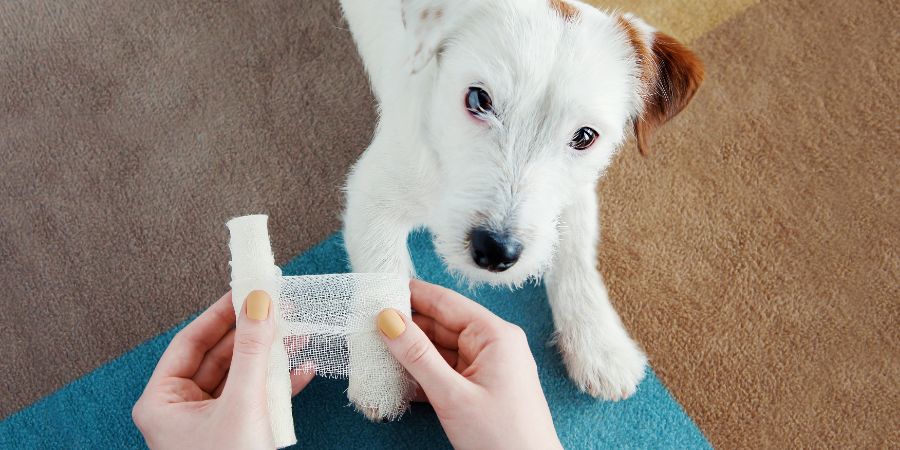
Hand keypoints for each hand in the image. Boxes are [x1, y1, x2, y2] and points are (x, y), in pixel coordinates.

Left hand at [132, 291, 313, 449]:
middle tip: (276, 305)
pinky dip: (278, 383)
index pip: (191, 341)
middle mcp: (181, 409)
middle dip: (252, 333)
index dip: (221, 313)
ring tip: (295, 332)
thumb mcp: (242, 404)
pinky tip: (301, 370)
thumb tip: (258, 303)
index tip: (246, 289)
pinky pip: (254, 397)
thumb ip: (252, 351)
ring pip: (240, 375)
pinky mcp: (235, 432)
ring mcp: (209, 422)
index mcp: (162, 401)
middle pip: (219, 355)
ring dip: (270, 355)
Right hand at [377, 280, 561, 449]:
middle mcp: (493, 345)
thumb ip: (417, 356)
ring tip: (375, 351)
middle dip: (405, 327)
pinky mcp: (480, 389)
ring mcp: (487, 368)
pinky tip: (396, 379)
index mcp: (495, 335)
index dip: (411, 294)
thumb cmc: (504, 439)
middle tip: (368, 324)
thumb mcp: (452, 395)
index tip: (380, 288)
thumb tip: (389, 319)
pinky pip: (446, 372)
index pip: (445, 302)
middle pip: (440, 325)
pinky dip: (422, 375)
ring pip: (440, 351)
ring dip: (410, 354)